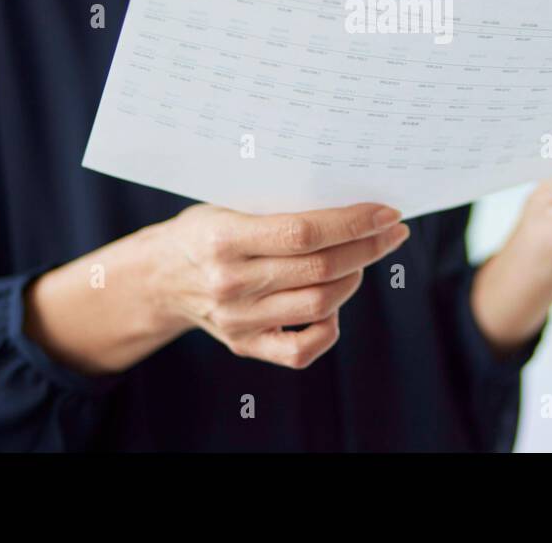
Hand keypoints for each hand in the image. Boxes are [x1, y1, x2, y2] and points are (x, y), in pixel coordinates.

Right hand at [144, 201, 409, 368]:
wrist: (160, 277)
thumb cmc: (206, 231)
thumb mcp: (229, 204)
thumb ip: (278, 207)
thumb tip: (351, 202)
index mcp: (223, 238)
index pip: (304, 232)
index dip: (353, 223)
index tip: (386, 213)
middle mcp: (230, 283)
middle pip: (320, 269)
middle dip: (368, 248)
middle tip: (391, 232)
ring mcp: (238, 320)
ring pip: (320, 305)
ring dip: (354, 278)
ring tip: (363, 258)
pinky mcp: (244, 346)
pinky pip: (302, 350)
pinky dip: (329, 327)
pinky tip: (334, 302)